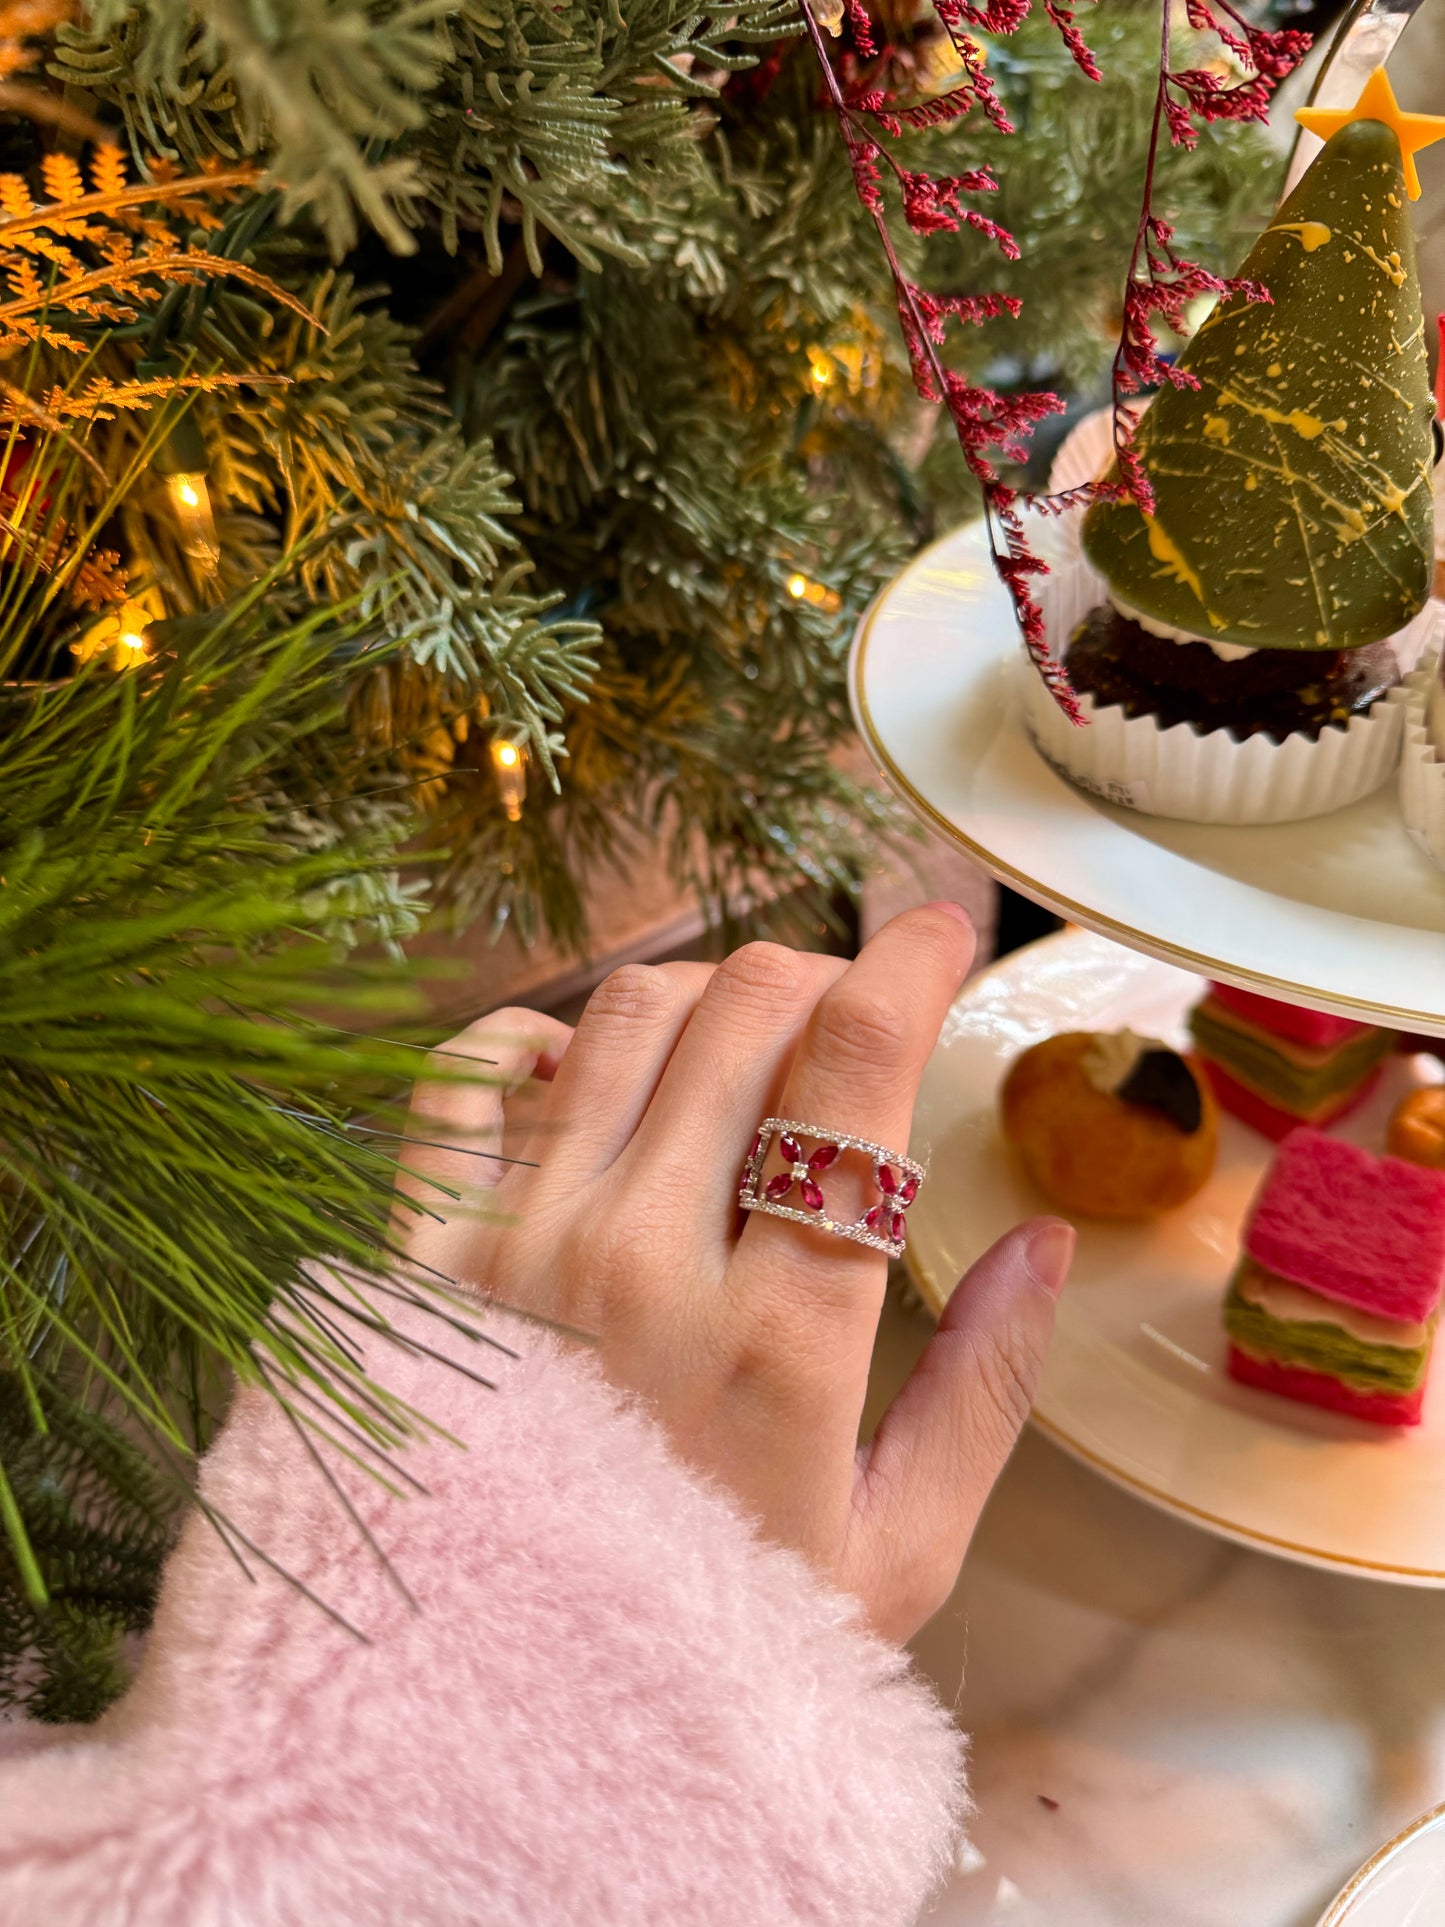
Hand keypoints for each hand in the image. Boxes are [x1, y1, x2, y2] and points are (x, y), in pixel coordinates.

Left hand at [392, 905, 1072, 1642]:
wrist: (494, 1722)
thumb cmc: (717, 1636)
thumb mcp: (898, 1552)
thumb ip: (985, 1388)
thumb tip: (1045, 1244)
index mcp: (778, 1335)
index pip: (858, 1066)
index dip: (916, 959)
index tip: (944, 925)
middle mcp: (638, 1260)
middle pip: (750, 1004)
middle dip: (828, 969)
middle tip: (855, 1010)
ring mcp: (514, 1248)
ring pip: (626, 1012)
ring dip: (707, 992)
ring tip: (746, 1047)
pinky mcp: (419, 1258)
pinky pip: (465, 1074)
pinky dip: (536, 1036)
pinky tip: (590, 1071)